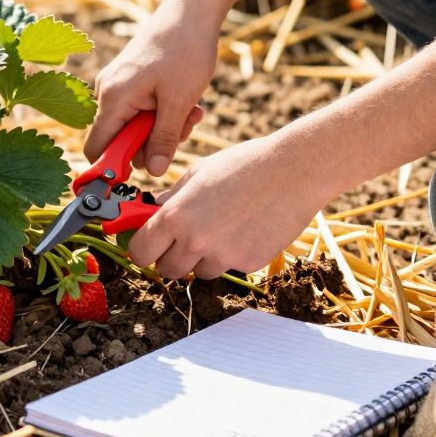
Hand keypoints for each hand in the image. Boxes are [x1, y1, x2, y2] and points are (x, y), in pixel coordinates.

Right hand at [84, 18, 215, 176]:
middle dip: (153, 143)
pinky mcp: (130, 81)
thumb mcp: (180, 102)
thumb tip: (155, 173)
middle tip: (184, 128)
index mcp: (113, 98)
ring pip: (135, 127)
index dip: (114, 167)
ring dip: (164, 128)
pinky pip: (141, 110)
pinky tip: (186, 101)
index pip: (96, 149)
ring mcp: (118, 86)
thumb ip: (164, 140)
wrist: (191, 11)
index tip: (144, 171)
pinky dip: (164, 112)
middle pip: (120, 141)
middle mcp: (107, 92)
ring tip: (192, 110)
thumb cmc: (185, 50)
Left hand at [127, 135, 330, 279]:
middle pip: (167, 270)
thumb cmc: (244, 165)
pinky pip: (230, 267)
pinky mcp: (249, 264)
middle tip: (184, 238)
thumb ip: (171, 197)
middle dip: (171, 257)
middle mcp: (196, 241)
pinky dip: (233, 254)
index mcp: (176, 217)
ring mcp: (223, 256)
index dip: (143, 249)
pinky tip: (246, 228)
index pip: (141, 252)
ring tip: (223, 226)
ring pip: (199, 272)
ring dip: (203, 258)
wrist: (294, 172)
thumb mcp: (198, 173)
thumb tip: (150, 210)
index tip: (149, 244)